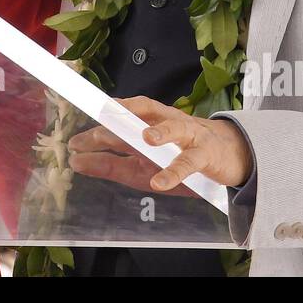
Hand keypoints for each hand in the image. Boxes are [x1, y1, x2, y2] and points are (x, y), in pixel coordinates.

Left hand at [67, 96, 252, 194]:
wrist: (227, 155)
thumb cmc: (176, 156)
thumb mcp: (139, 165)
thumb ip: (109, 163)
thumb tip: (76, 163)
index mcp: (147, 122)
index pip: (119, 119)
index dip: (97, 129)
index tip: (75, 142)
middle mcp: (165, 122)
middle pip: (139, 121)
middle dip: (117, 129)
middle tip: (94, 140)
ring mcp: (187, 136)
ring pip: (173, 128)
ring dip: (161, 131)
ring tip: (146, 138)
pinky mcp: (203, 154)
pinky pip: (188, 162)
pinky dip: (174, 172)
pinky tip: (160, 182)